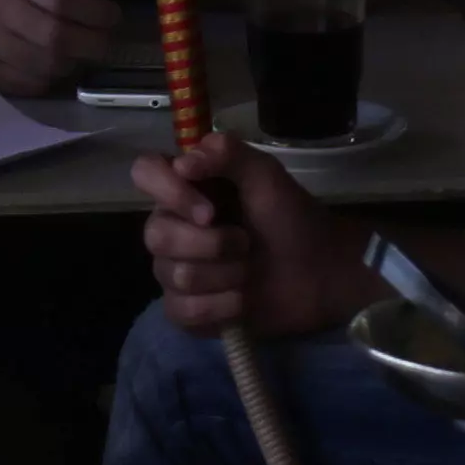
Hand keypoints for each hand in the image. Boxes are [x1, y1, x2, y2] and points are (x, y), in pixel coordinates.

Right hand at [0, 0, 118, 94]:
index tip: (112, 16)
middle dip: (92, 44)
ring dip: (74, 62)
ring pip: (47, 66)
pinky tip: (57, 62)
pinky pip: (33, 85)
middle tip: (104, 42)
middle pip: (56, 38)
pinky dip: (54, 77)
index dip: (95, 11)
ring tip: (79, 51)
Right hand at [133, 130, 372, 339]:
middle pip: (155, 235)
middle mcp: (173, 226)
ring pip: (172, 275)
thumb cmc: (292, 218)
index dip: (168, 192)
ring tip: (249, 272)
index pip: (145, 174)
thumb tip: (183, 163)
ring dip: (223, 276)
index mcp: (186, 189)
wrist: (320, 273)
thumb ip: (228, 153)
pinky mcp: (187, 310)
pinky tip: (241, 302)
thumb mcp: (266, 175)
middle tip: (246, 243)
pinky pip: (180, 311)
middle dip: (210, 245)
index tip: (209, 212)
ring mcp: (176, 271)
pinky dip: (218, 308)